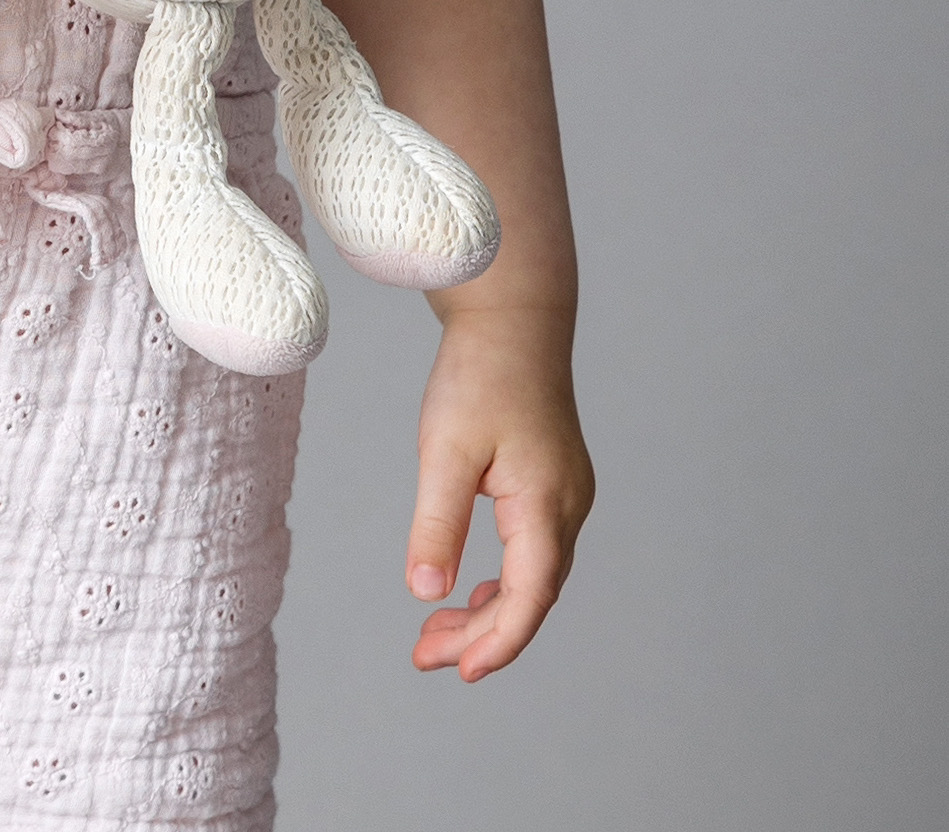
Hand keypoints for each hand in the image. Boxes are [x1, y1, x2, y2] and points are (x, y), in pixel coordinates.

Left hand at [405, 304, 593, 679]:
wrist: (512, 319)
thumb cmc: (479, 375)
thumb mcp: (445, 448)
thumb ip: (436, 522)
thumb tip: (426, 591)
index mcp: (546, 502)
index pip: (529, 596)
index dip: (498, 643)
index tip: (459, 672)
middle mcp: (568, 507)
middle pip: (532, 596)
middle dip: (481, 636)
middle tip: (424, 657)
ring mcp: (568, 497)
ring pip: (534, 577)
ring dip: (489, 611)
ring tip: (435, 636)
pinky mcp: (555, 486)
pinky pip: (534, 552)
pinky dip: (502, 580)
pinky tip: (469, 590)